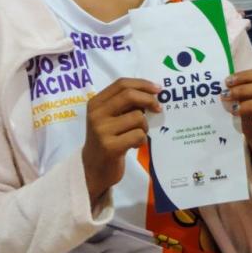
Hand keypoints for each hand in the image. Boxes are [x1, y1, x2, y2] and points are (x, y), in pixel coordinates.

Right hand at [82, 78, 160, 204]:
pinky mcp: (110, 147)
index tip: (158, 89)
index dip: (142, 84)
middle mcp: (96, 114)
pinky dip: (142, 140)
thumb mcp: (109, 117)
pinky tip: (134, 145)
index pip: (121, 84)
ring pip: (137, 117)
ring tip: (138, 134)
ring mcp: (102, 130)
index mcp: (95, 103)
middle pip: (129, 96)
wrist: (93, 168)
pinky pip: (138, 135)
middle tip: (158, 108)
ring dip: (144, 126)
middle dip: (148, 100)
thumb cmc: (106, 139)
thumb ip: (124, 104)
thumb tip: (152, 93)